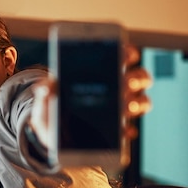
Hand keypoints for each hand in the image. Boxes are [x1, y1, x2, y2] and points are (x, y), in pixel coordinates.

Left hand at [28, 45, 151, 148]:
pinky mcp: (118, 132)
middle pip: (141, 77)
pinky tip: (121, 132)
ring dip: (139, 102)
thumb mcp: (45, 99)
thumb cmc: (51, 110)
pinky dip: (128, 130)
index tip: (125, 55)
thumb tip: (44, 87)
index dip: (128, 53)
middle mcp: (118, 89)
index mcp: (102, 74)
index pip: (123, 56)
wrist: (52, 135)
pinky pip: (131, 129)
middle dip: (137, 78)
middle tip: (126, 83)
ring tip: (126, 107)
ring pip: (143, 101)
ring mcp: (121, 110)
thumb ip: (45, 91)